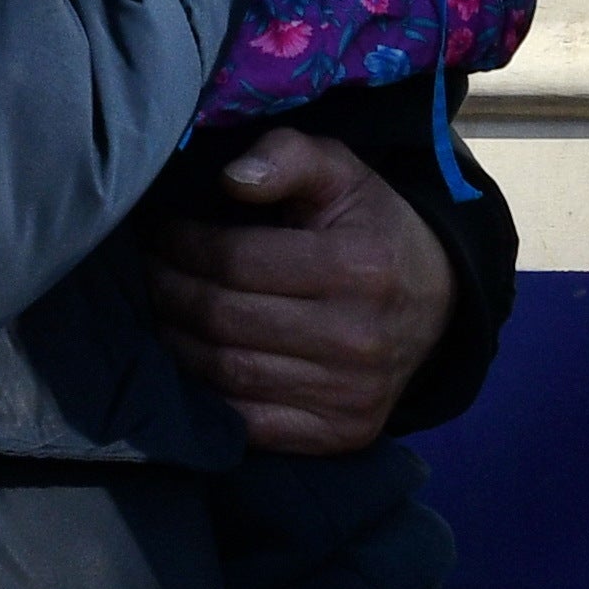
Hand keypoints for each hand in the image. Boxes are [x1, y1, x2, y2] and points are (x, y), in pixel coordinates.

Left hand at [142, 126, 453, 453]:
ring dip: (177, 342)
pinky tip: (192, 362)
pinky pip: (248, 423)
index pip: (237, 261)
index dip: (186, 246)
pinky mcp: (342, 432)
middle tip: (149, 272)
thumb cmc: (373, 231)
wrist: (439, 304)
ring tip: (161, 312)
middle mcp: (357, 337)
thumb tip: (231, 177)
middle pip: (224, 319)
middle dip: (169, 292)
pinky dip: (207, 397)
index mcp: (358, 266)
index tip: (166, 235)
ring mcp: (351, 393)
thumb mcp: (342, 175)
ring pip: (226, 373)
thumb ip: (289, 156)